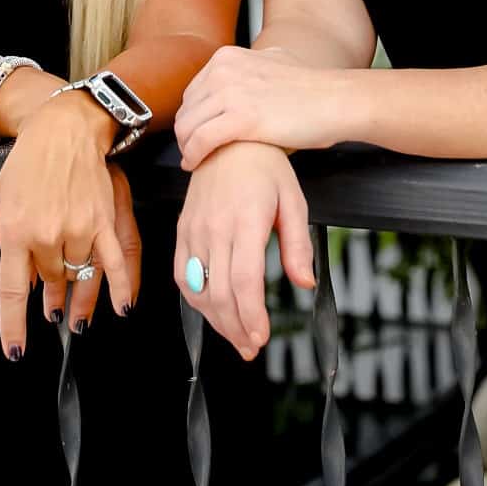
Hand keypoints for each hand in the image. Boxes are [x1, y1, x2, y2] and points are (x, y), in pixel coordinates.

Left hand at [0, 94, 137, 356]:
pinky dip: (120, 287)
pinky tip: (121, 308)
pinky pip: (115, 262)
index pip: (13, 291)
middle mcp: (46, 235)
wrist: (64, 128)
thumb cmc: (27, 161)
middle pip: (51, 284)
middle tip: (53, 309)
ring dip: (79, 299)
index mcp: (15, 232)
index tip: (16, 351)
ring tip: (77, 316)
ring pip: (79, 277)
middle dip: (51, 300)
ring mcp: (78, 229)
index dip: (14, 326)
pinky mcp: (104, 220)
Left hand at [175, 44, 346, 167]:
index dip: (192, 117)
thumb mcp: (274, 60)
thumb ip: (251, 65)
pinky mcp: (242, 117)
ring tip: (192, 161)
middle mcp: (224, 70)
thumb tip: (244, 69)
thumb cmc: (311, 89)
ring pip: (188, 126)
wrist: (335, 100)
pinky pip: (201, 140)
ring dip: (186, 148)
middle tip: (192, 152)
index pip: (192, 92)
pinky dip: (193, 156)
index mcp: (227, 57)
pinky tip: (195, 165)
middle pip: (186, 109)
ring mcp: (232, 92)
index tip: (196, 134)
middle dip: (186, 134)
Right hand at [175, 142, 314, 357]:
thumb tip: (304, 282)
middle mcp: (215, 226)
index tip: (261, 337)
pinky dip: (194, 298)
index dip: (250, 315)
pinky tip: (210, 310)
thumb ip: (297, 244)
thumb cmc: (265, 167)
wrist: (229, 139)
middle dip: (236, 327)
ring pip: (198, 287)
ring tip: (235, 336)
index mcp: (246, 220)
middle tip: (251, 347)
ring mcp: (195, 228)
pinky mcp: (183, 229)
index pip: (243, 279)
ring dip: (215, 319)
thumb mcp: (293, 200)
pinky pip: (182, 272)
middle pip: (219, 291)